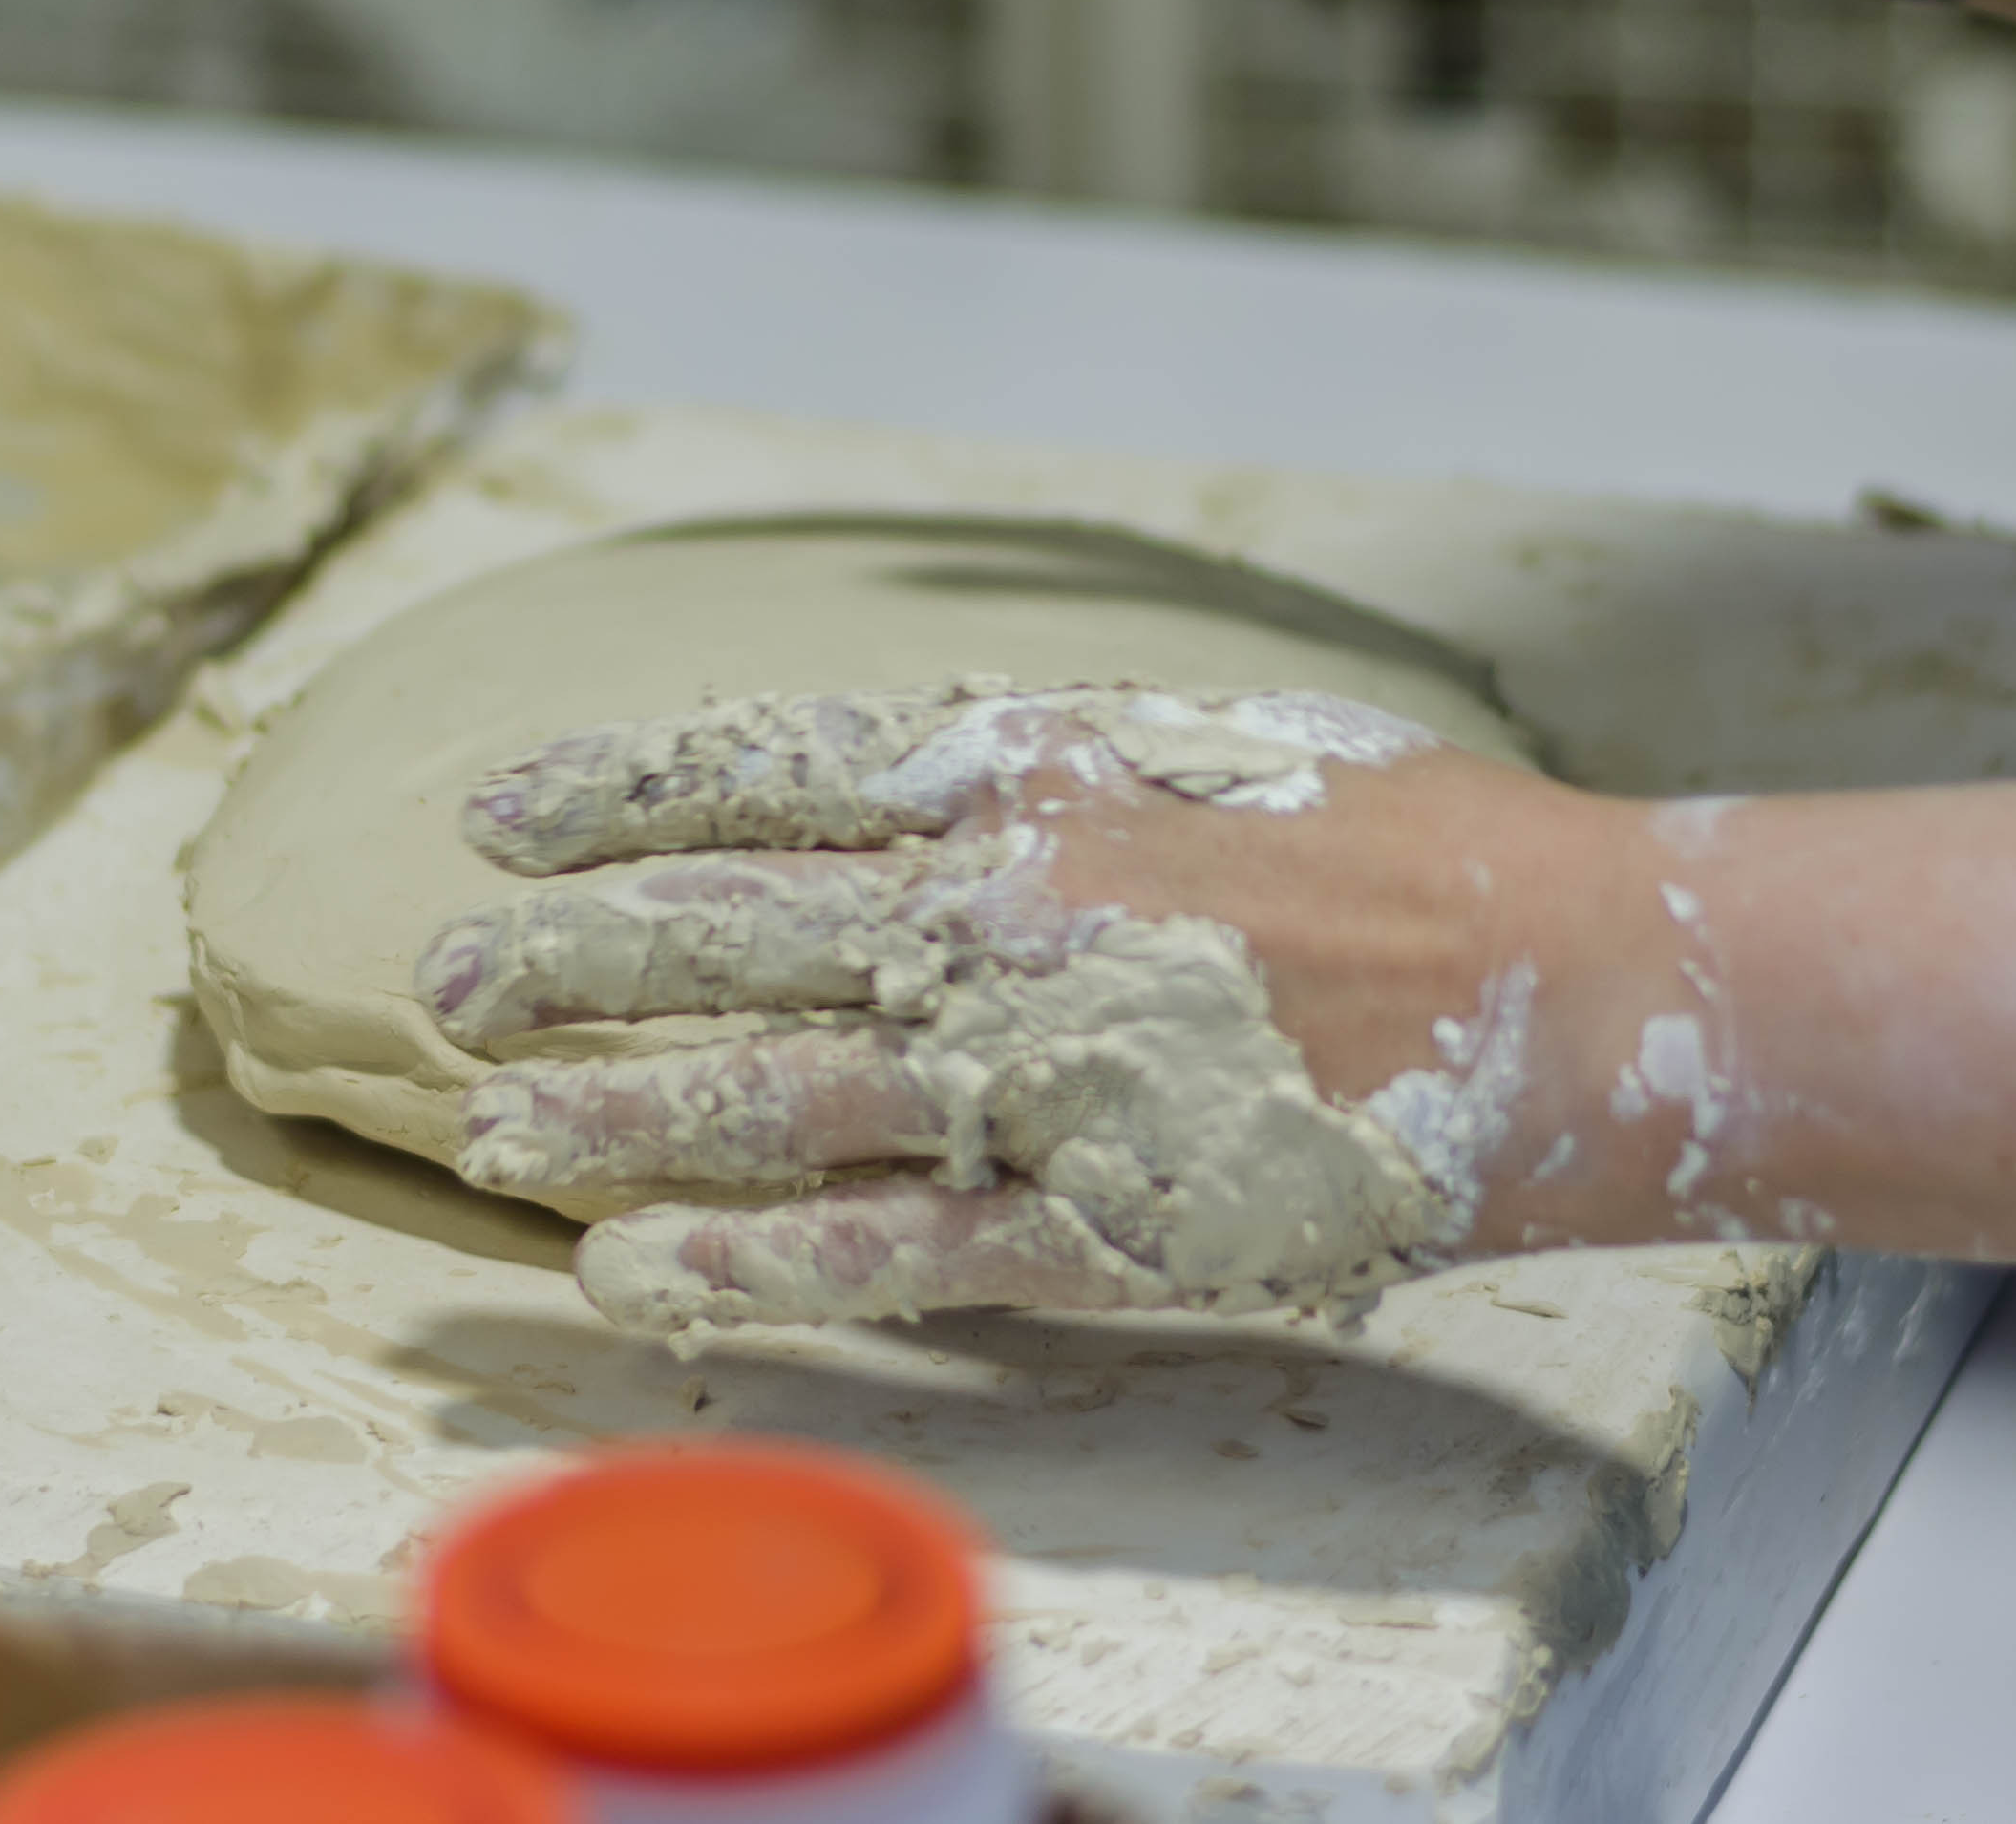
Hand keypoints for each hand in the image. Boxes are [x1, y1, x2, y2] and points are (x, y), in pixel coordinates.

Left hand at [426, 682, 1620, 1332]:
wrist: (1576, 987)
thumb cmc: (1421, 846)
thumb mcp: (1223, 739)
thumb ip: (1062, 755)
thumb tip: (939, 756)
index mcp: (1038, 778)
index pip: (767, 773)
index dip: (615, 791)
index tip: (496, 809)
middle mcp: (1004, 915)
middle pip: (727, 931)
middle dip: (566, 956)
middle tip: (439, 980)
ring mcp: (1039, 1074)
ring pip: (771, 1091)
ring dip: (614, 1114)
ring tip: (485, 1137)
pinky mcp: (1096, 1220)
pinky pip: (884, 1246)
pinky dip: (747, 1262)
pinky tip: (635, 1276)